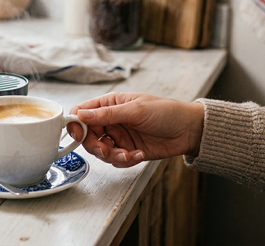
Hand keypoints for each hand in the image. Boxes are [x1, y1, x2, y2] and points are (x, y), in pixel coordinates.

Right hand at [67, 92, 204, 167]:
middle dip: (95, 145)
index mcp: (110, 104)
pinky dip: (125, 160)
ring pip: (101, 150)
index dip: (75, 123)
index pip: (82, 112)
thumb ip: (107, 114)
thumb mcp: (135, 110)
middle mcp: (111, 120)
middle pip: (88, 135)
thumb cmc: (165, 112)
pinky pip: (116, 160)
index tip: (76, 134)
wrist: (189, 130)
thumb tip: (81, 115)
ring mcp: (119, 136)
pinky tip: (138, 155)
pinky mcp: (128, 150)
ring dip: (112, 155)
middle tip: (105, 150)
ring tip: (128, 155)